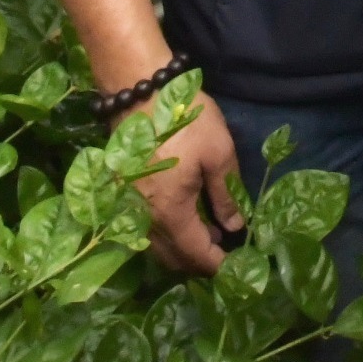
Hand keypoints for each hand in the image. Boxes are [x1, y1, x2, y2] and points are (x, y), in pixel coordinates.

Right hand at [133, 90, 244, 275]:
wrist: (139, 92)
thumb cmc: (184, 120)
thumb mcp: (219, 154)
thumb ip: (226, 194)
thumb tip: (235, 226)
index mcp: (169, 212)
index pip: (195, 253)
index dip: (217, 265)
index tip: (238, 270)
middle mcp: (144, 219)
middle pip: (172, 257)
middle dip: (199, 261)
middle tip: (226, 255)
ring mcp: (129, 208)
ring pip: (157, 245)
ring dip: (182, 248)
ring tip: (211, 235)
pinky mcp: (124, 194)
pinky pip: (147, 228)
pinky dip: (168, 233)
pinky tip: (187, 218)